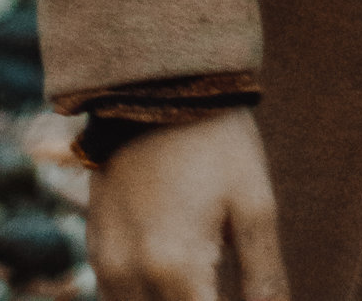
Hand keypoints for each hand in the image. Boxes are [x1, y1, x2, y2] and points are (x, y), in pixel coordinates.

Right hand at [85, 111, 286, 300]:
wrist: (159, 83)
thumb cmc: (218, 142)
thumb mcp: (255, 207)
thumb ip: (265, 281)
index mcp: (175, 269)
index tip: (251, 300)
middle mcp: (130, 278)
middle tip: (222, 285)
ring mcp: (106, 267)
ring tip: (207, 284)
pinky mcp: (96, 252)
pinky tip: (180, 284)